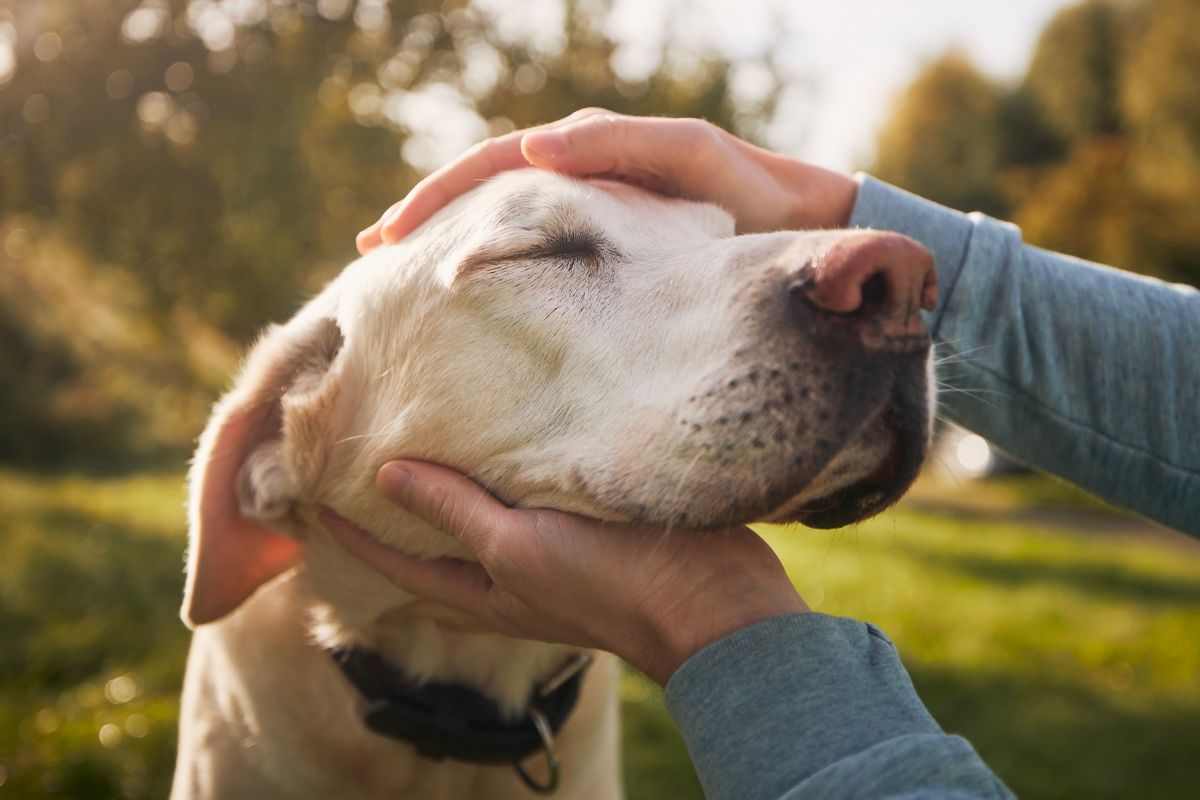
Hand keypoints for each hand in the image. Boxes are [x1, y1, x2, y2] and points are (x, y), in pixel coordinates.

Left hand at [322, 460, 807, 684]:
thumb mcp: (517, 545)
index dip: (349, 531)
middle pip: (434, 538)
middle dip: (396, 502)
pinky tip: (504, 427)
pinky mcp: (586, 522)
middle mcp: (508, 572)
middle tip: (357, 452)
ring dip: (450, 479)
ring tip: (420, 430)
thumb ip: (454, 510)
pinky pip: (529, 491)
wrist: (710, 598)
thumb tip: (385, 473)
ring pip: (482, 511)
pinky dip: (504, 465)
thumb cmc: (606, 581)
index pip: (395, 561)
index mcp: (483, 590)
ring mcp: (550, 549)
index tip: (308, 491)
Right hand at [356, 109, 858, 252]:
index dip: (438, 198)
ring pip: (503, 225)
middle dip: (426, 219)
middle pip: (483, 193)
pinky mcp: (608, 253)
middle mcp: (580, 178)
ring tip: (402, 279)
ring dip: (452, 245)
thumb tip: (536, 151)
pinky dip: (497, 268)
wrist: (800, 227)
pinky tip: (471, 299)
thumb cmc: (749, 192)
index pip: (493, 168)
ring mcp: (591, 215)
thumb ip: (622, 148)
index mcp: (588, 152)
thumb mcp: (691, 158)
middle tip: (372, 257)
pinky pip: (538, 254)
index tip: (390, 236)